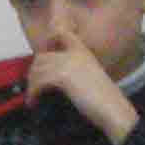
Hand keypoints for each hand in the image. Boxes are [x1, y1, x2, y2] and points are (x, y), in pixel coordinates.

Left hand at [24, 50, 139, 141]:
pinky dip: (33, 93)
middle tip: (33, 87)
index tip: (42, 56)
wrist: (113, 110)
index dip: (48, 41)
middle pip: (42, 57)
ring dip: (31, 84)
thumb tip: (53, 79)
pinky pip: (39, 82)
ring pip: (37, 69)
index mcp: (83, 52)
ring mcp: (67, 63)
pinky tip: (33, 102)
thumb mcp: (91, 78)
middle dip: (34, 72)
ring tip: (32, 97)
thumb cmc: (106, 101)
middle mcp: (74, 53)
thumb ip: (75, 72)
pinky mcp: (62, 76)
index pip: (62, 34)